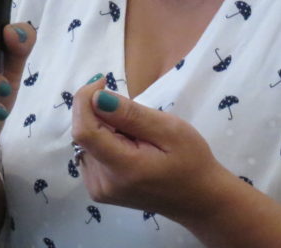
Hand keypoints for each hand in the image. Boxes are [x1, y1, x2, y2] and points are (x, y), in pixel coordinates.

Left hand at [70, 80, 225, 220]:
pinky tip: (127, 145)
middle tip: (134, 115)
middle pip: (83, 134)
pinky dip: (103, 141)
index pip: (84, 131)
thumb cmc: (191, 161)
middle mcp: (102, 183)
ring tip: (135, 134)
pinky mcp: (98, 189)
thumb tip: (96, 98)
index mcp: (122, 169)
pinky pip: (90, 153)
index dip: (84, 100)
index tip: (102, 81)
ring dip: (102, 127)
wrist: (197, 199)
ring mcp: (98, 189)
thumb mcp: (169, 130)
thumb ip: (132, 115)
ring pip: (85, 142)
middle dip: (100, 113)